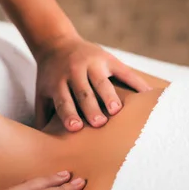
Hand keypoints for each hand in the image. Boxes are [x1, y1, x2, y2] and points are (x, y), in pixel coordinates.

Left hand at [34, 36, 151, 130]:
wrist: (56, 43)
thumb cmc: (50, 78)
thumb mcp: (42, 93)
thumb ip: (42, 117)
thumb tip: (43, 146)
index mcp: (58, 82)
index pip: (63, 100)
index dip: (69, 114)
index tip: (76, 127)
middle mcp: (74, 71)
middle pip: (84, 92)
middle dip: (91, 108)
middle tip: (99, 123)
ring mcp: (92, 63)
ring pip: (101, 81)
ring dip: (109, 96)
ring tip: (117, 110)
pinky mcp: (108, 58)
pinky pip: (124, 72)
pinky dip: (136, 83)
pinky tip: (146, 94)